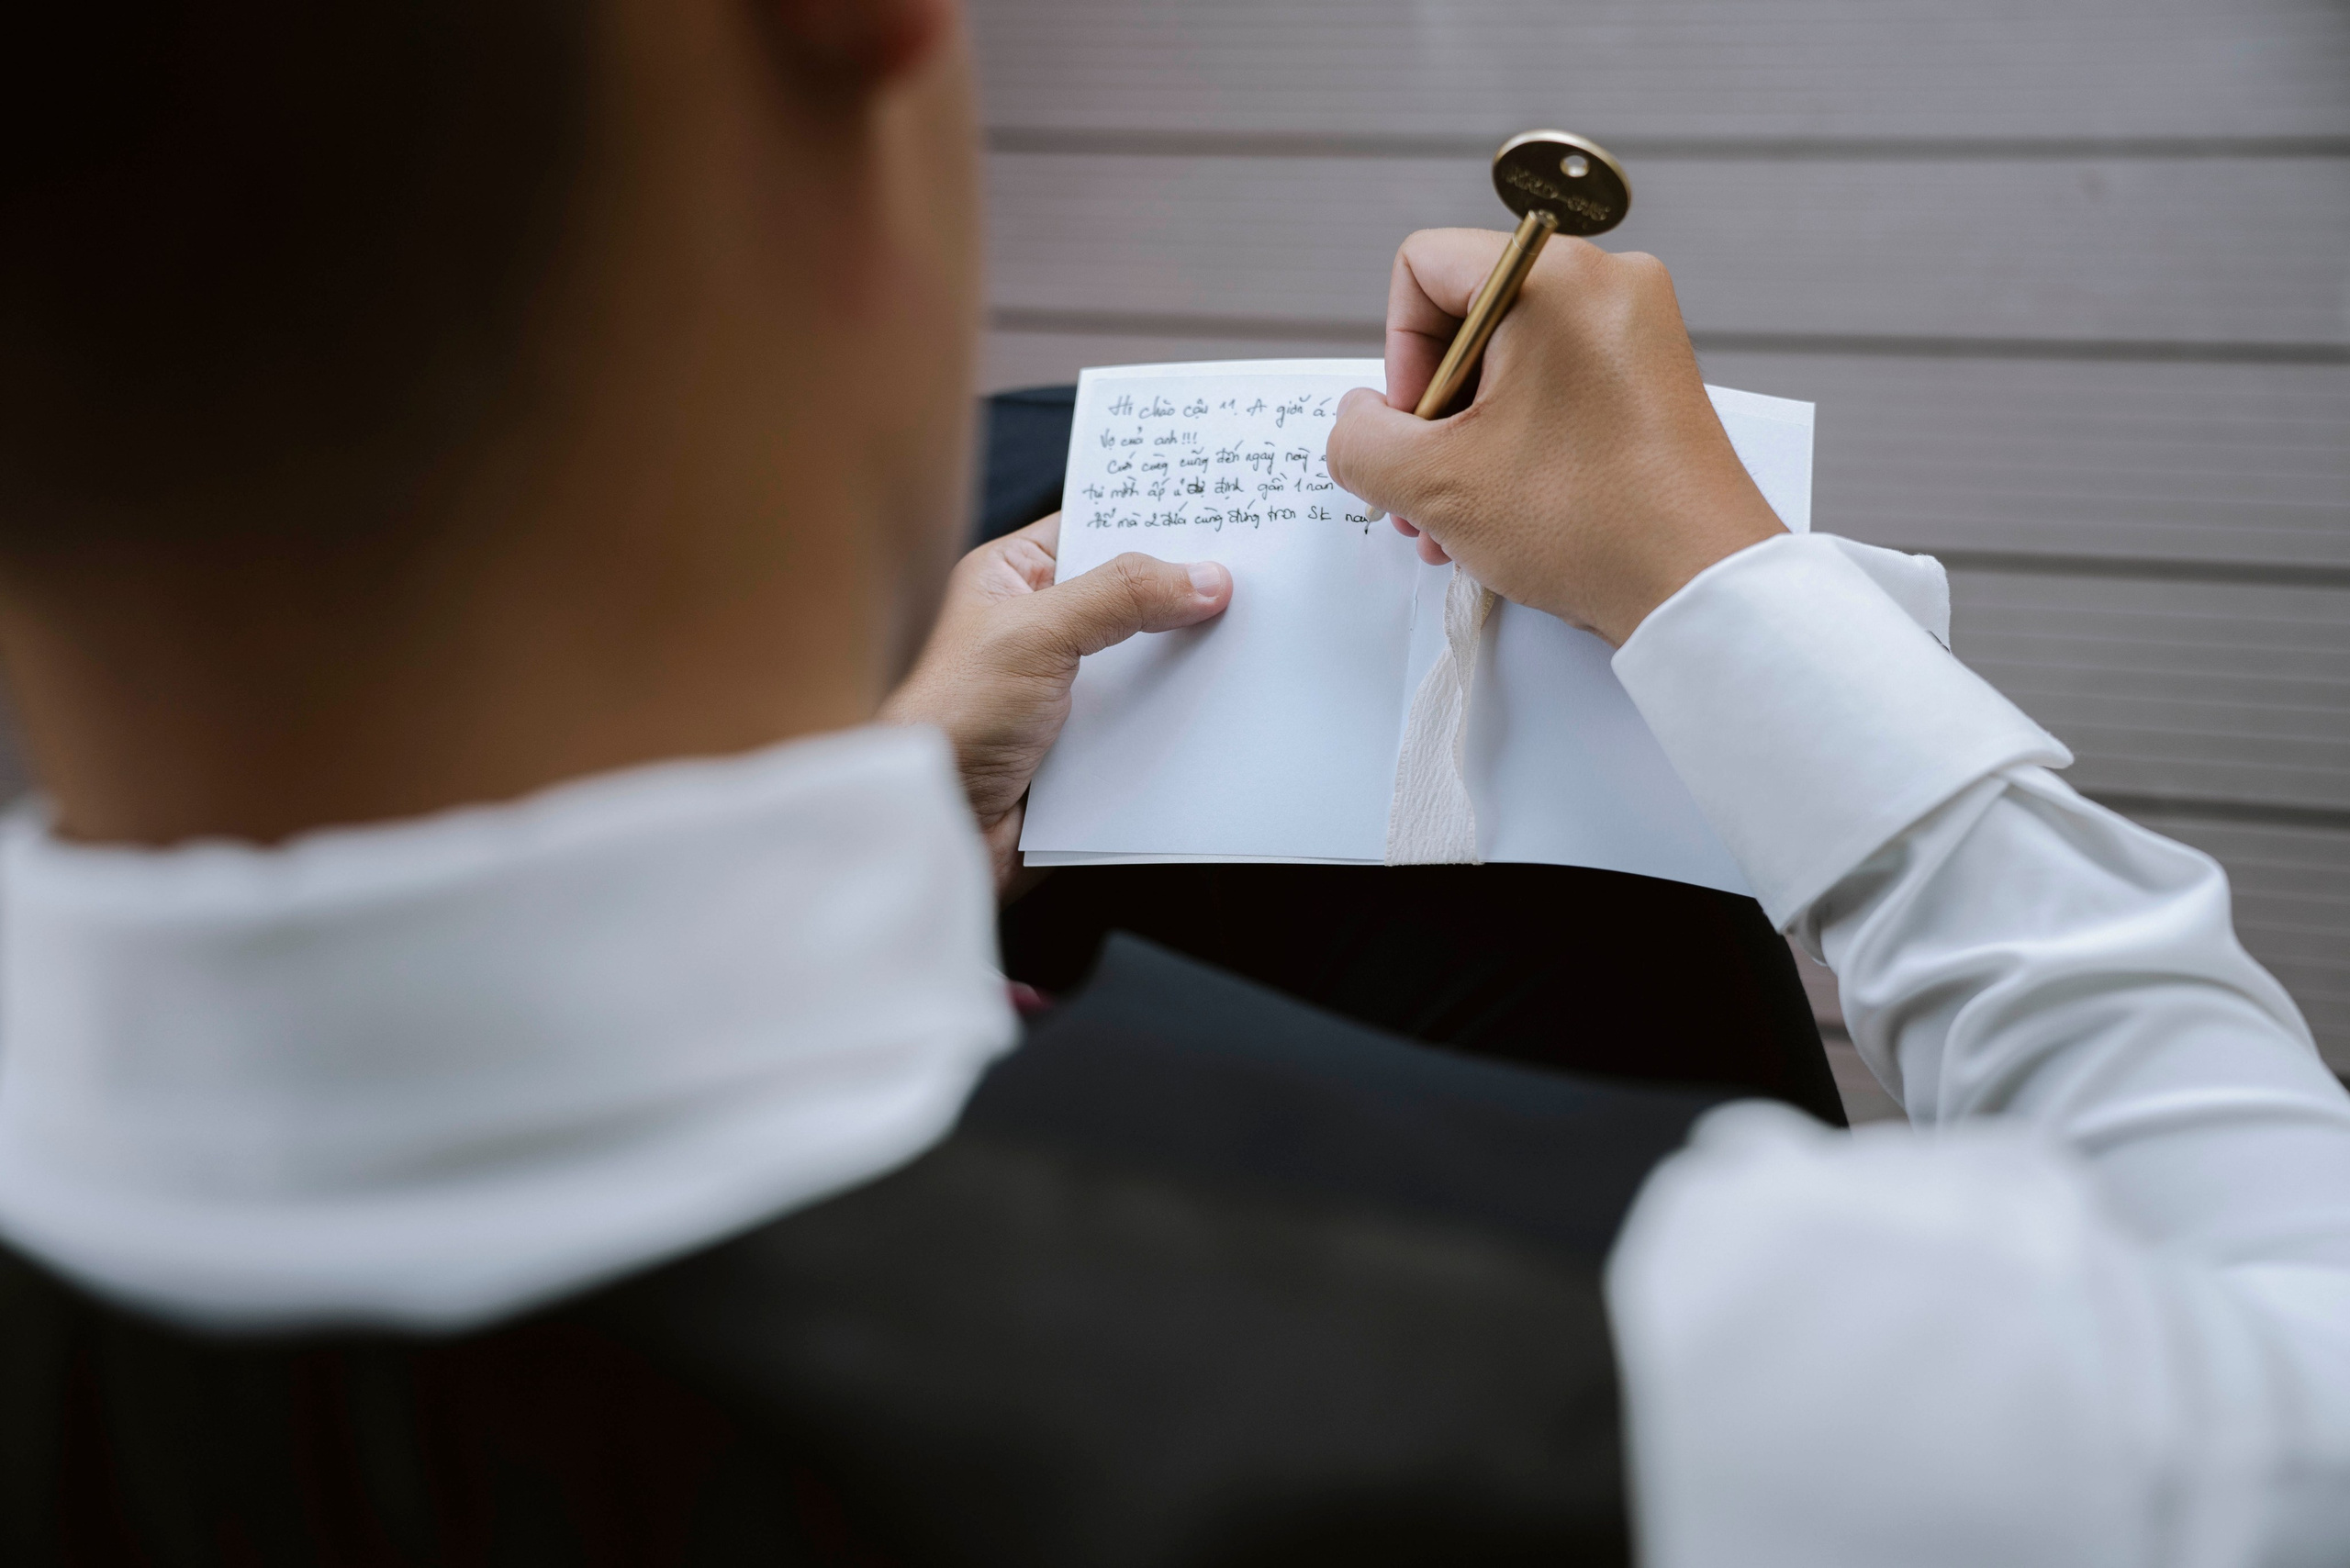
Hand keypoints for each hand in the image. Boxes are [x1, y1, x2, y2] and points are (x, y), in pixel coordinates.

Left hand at [881, 514, 1231, 889]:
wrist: (942, 825)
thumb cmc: (955, 719)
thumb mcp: (1037, 634)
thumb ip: (1122, 595)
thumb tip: (1207, 577)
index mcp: (1013, 578)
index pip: (1096, 529)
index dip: (1153, 524)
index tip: (1222, 518)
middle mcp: (1040, 626)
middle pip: (1131, 596)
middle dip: (1184, 595)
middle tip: (1254, 581)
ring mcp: (1066, 687)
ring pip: (1146, 659)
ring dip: (1187, 661)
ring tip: (1256, 643)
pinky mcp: (1087, 742)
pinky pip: (1148, 716)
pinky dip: (1179, 715)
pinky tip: (1225, 705)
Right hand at [1325, 228, 1785, 645]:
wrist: (1699, 585)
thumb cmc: (1589, 521)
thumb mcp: (1435, 484)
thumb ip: (1362, 441)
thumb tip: (1356, 422)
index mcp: (1554, 277)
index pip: (1424, 267)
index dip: (1397, 354)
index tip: (1414, 428)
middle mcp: (1606, 285)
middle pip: (1466, 321)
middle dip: (1429, 417)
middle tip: (1421, 491)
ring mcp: (1636, 333)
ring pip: (1508, 365)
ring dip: (1464, 442)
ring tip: (1452, 523)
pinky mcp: (1652, 381)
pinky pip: (1555, 390)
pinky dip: (1515, 443)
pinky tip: (1498, 517)